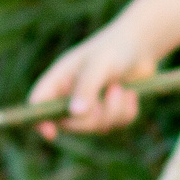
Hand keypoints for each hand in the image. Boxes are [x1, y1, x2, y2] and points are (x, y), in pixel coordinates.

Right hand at [29, 26, 160, 137]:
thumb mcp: (100, 63)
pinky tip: (131, 94)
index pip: (38, 103)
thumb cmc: (115, 48)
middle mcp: (70, 95)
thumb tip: (75, 114)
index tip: (50, 134)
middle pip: (70, 124)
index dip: (38, 120)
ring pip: (97, 127)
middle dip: (94, 115)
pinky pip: (116, 125)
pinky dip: (127, 113)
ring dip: (115, 111)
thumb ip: (87, 87)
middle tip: (113, 91)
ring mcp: (90, 106)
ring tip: (122, 88)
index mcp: (59, 79)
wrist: (141, 45)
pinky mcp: (110, 112)